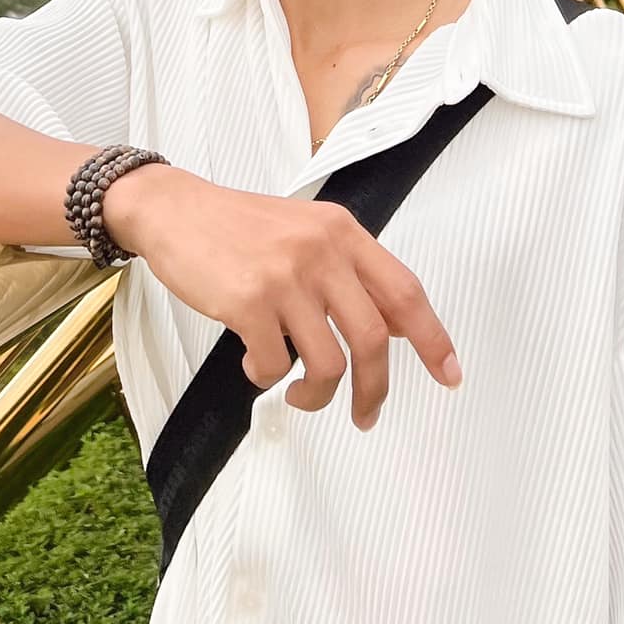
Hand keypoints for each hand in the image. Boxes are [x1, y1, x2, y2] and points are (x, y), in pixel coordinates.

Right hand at [103, 163, 462, 429]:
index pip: (404, 291)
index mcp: (342, 232)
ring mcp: (284, 277)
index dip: (433, 339)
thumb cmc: (239, 226)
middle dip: (374, 389)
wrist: (174, 209)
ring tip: (300, 395)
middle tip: (366, 414)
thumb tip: (395, 325)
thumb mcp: (307, 232)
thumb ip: (350, 272)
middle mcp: (320, 252)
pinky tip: (254, 364)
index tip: (449, 374)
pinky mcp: (247, 301)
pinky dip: (266, 377)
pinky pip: (274, 364)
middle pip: (373, 339)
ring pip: (327, 362)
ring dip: (317, 395)